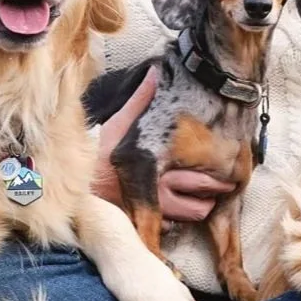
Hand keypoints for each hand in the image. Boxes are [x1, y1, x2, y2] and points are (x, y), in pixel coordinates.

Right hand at [90, 68, 236, 219]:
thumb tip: (155, 71)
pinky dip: (177, 220)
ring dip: (197, 207)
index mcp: (158, 168)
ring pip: (192, 217)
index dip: (219, 180)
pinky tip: (174, 206)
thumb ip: (141, 100)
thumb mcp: (120, 123)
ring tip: (197, 193)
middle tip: (216, 182)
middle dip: (213, 194)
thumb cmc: (99, 152)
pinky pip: (172, 228)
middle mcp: (158, 194)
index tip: (225, 172)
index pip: (202, 183)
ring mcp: (152, 212)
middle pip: (203, 205)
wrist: (75, 185)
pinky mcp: (144, 224)